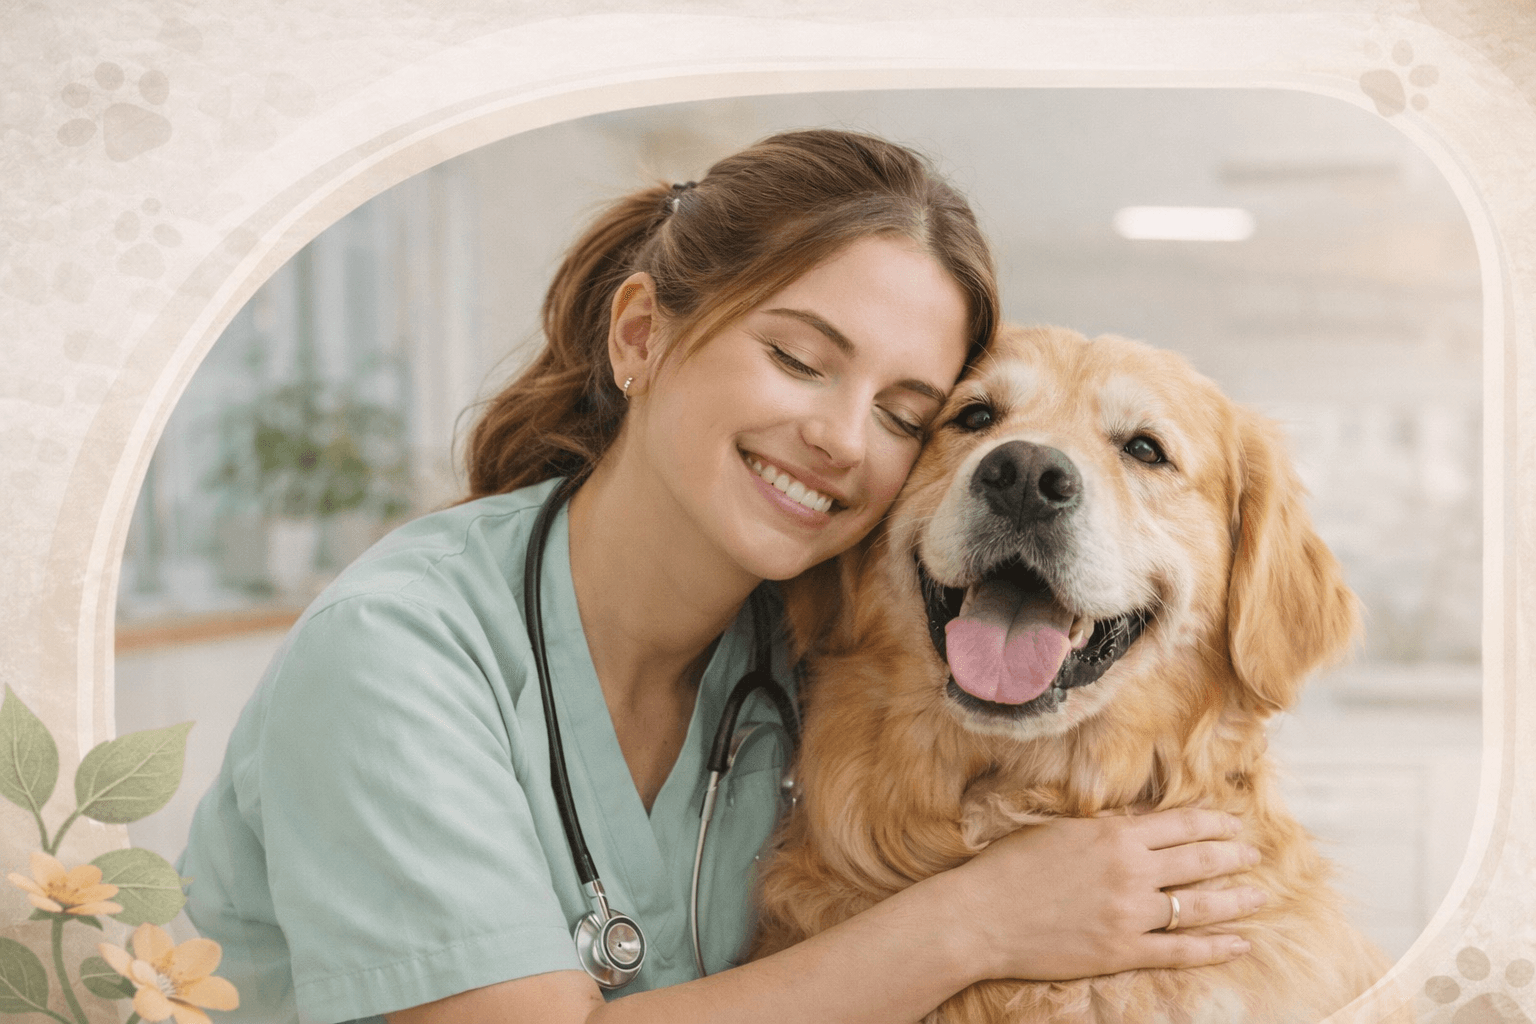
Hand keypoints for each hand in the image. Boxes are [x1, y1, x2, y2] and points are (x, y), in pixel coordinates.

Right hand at [946, 807, 1264, 981]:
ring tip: (1258, 895)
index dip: (1214, 822)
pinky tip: (1240, 943)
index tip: (1234, 823)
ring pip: (1199, 905)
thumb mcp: (1059, 831)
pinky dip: (1216, 947)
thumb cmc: (1010, 868)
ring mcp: (1130, 914)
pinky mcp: (1122, 951)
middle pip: (1199, 860)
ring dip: (1235, 899)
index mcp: (1114, 835)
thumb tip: (1140, 821)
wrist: (981, 916)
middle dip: (1232, 855)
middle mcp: (1131, 872)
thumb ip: (1104, 827)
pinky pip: (1182, 950)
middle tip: (1255, 854)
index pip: (1181, 824)